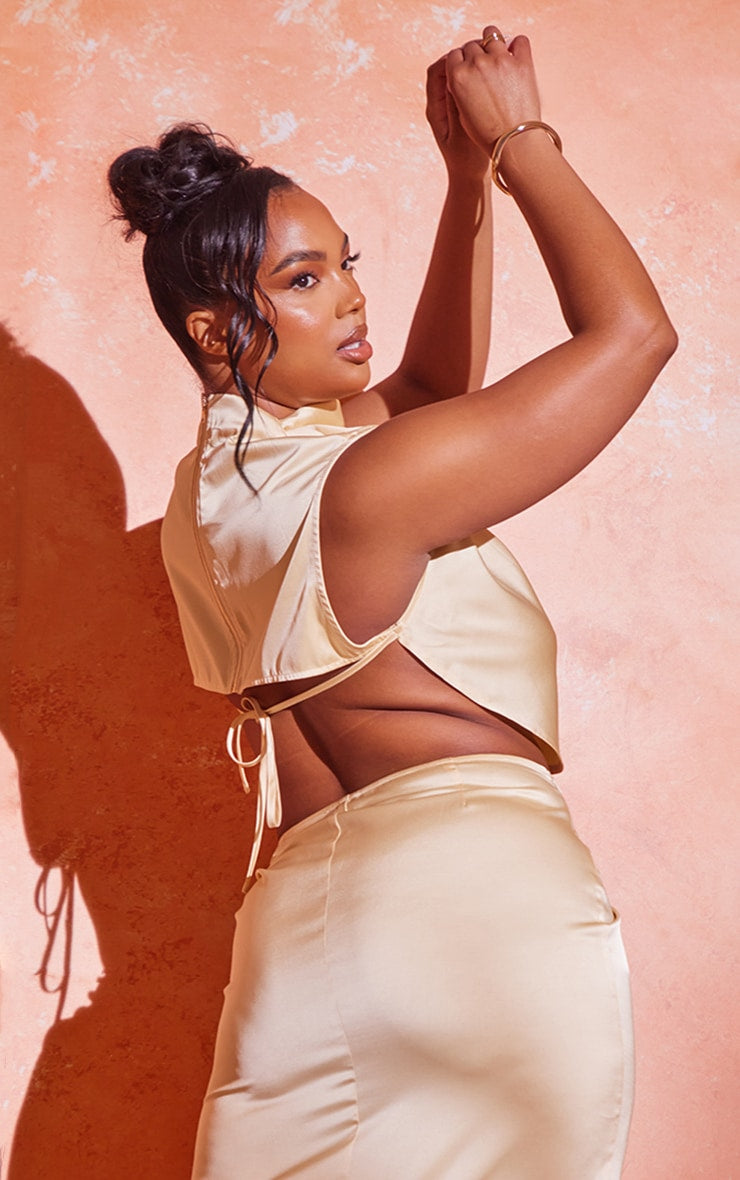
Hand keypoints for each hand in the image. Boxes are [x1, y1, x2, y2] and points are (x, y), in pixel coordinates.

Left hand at [426, 54, 488, 178]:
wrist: (472, 178)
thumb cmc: (467, 160)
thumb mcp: (462, 134)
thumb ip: (457, 106)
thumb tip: (455, 78)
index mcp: (435, 109)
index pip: (436, 72)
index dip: (450, 58)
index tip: (468, 55)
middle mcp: (442, 104)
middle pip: (449, 68)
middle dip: (465, 56)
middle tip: (484, 50)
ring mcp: (455, 106)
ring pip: (463, 75)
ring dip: (476, 65)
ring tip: (493, 60)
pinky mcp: (469, 109)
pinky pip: (473, 85)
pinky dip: (483, 77)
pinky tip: (498, 75)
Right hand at [445, 26, 540, 154]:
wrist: (514, 143)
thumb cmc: (487, 134)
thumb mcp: (463, 112)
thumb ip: (459, 87)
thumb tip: (465, 67)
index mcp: (458, 77)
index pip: (454, 54)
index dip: (460, 61)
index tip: (466, 68)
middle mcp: (477, 64)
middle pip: (472, 45)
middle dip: (476, 54)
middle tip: (483, 65)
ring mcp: (500, 61)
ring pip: (492, 35)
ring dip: (493, 44)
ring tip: (498, 57)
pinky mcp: (522, 63)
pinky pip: (519, 40)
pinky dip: (517, 45)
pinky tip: (516, 55)